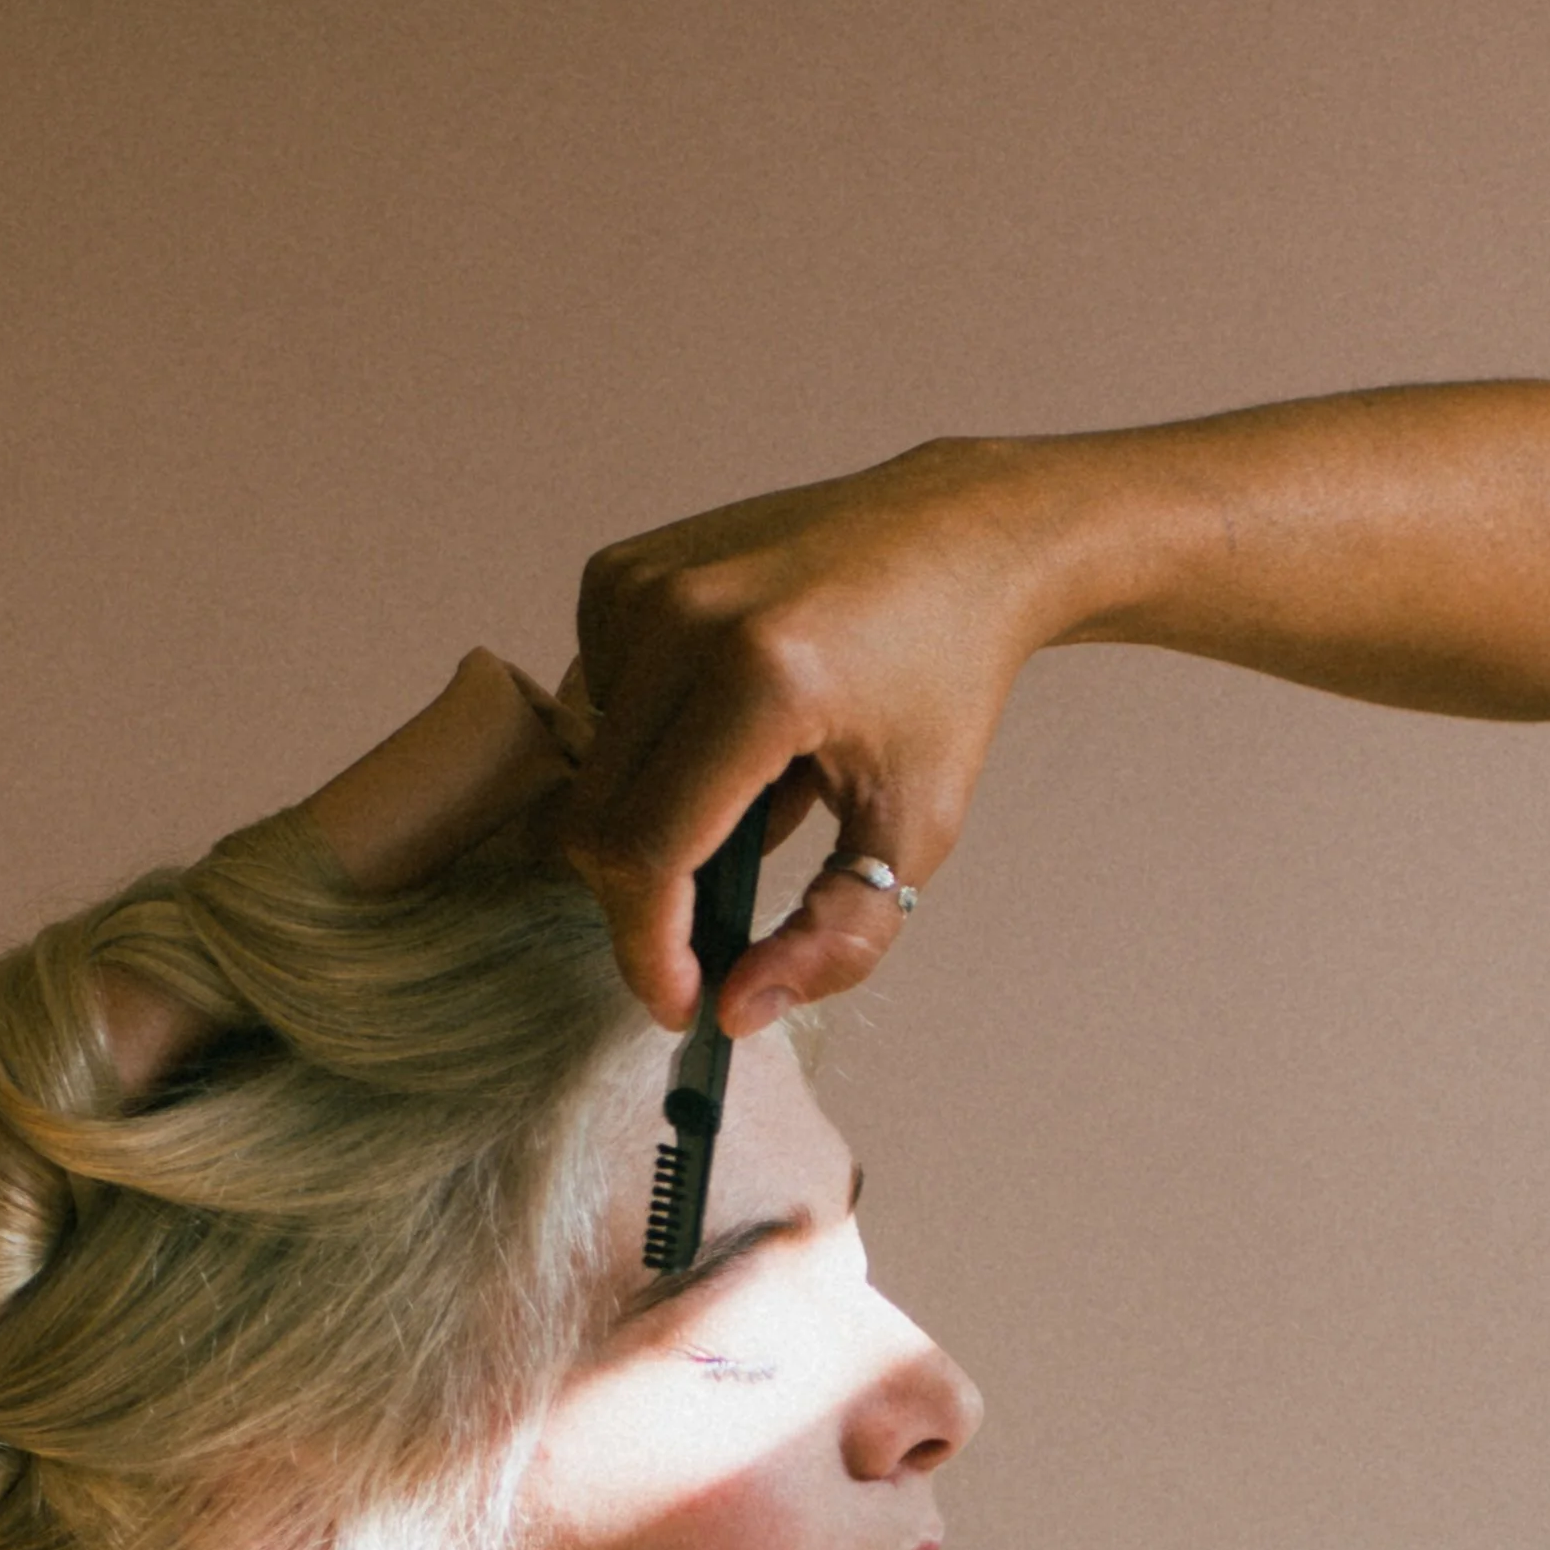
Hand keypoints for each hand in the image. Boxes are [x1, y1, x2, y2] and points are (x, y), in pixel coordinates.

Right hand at [560, 440, 1070, 1033]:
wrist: (957, 538)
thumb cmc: (942, 681)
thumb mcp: (914, 830)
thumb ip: (835, 937)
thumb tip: (737, 1011)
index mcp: (765, 679)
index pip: (649, 852)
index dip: (650, 950)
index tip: (681, 1001)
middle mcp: (687, 618)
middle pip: (598, 821)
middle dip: (643, 900)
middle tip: (710, 923)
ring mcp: (643, 586)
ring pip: (592, 771)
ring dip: (655, 811)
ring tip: (757, 786)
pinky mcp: (620, 574)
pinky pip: (596, 706)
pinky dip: (647, 745)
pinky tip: (726, 721)